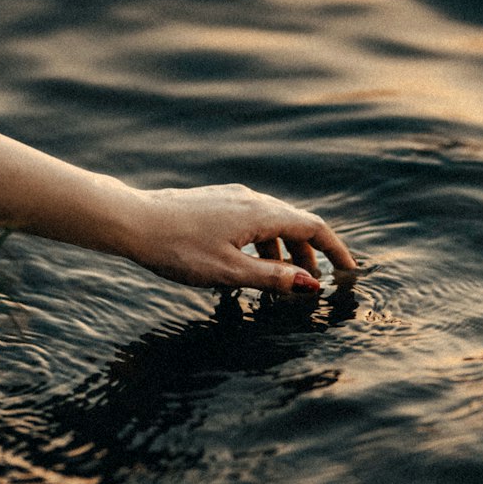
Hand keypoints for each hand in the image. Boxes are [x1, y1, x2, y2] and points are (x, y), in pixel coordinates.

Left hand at [125, 184, 356, 292]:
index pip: (313, 227)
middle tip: (312, 284)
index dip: (335, 250)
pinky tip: (244, 266)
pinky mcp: (214, 203)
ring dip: (281, 253)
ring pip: (270, 224)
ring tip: (276, 282)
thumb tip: (310, 283)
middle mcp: (251, 199)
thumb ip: (272, 278)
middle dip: (308, 255)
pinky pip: (250, 223)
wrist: (133, 222)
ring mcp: (231, 198)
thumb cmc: (178, 249)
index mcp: (261, 214)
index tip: (349, 272)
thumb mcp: (229, 272)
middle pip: (293, 224)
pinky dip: (259, 244)